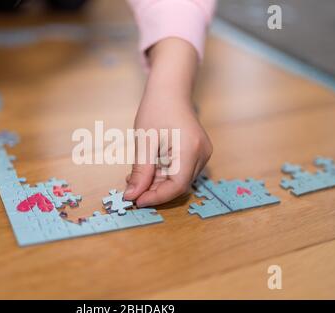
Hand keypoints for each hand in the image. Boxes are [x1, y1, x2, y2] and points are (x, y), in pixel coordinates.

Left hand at [124, 38, 212, 206]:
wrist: (170, 90)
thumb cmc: (156, 110)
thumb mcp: (143, 142)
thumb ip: (140, 172)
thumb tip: (132, 196)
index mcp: (190, 149)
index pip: (177, 186)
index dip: (156, 197)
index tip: (136, 200)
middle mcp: (202, 154)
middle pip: (179, 185)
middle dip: (154, 190)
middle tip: (131, 187)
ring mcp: (203, 153)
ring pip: (179, 180)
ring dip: (157, 183)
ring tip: (137, 175)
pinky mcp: (199, 153)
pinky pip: (181, 171)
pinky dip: (163, 174)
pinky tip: (149, 168)